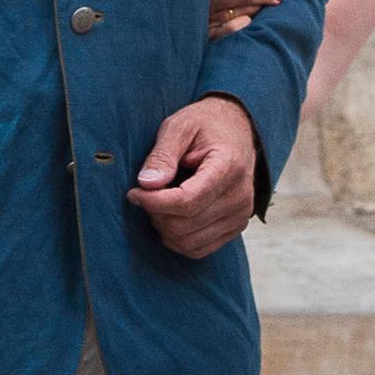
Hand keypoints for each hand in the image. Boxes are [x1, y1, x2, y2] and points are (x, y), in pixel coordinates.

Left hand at [126, 95, 256, 257]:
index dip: (154, 202)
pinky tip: (170, 216)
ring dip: (165, 228)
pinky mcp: (236, 227)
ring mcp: (240, 215)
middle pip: (186, 225)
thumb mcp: (180, 126)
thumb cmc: (205, 125)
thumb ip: (162, 154)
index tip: (134, 192)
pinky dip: (178, 239)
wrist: (236, 129)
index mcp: (228, 166)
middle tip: (145, 193)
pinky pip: (199, 249)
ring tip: (159, 202)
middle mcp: (240, 196)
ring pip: (189, 242)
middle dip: (156, 213)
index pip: (187, 201)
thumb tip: (147, 184)